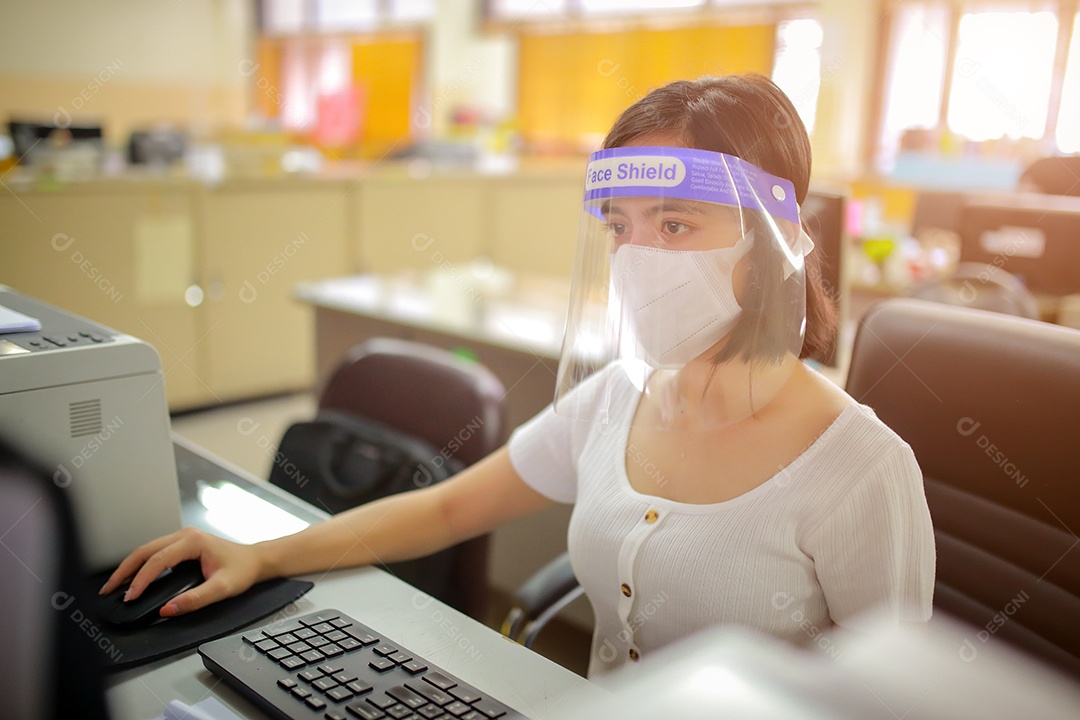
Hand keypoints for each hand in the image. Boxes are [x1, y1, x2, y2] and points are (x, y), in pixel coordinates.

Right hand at [98, 527, 264, 617]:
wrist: (255, 560)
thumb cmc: (242, 570)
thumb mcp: (222, 588)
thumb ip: (196, 599)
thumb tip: (168, 609)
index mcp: (193, 541)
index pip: (158, 560)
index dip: (141, 579)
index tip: (130, 596)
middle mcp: (185, 535)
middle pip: (145, 550)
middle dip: (124, 570)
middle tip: (109, 590)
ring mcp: (182, 538)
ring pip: (147, 549)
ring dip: (129, 567)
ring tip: (115, 586)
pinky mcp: (182, 544)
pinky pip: (154, 552)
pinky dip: (140, 565)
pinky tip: (132, 578)